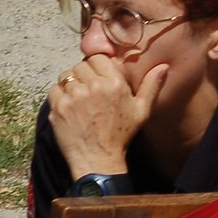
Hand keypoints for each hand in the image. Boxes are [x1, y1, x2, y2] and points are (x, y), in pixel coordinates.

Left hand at [47, 55, 165, 174]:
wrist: (99, 160)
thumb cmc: (121, 136)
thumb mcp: (142, 111)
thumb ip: (151, 86)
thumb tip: (163, 66)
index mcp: (114, 83)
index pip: (97, 58)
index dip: (95, 67)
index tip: (96, 79)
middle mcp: (94, 86)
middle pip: (80, 66)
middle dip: (83, 76)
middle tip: (86, 92)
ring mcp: (74, 96)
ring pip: (66, 76)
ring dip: (70, 85)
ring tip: (77, 101)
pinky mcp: (59, 107)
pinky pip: (54, 90)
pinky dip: (58, 96)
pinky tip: (68, 108)